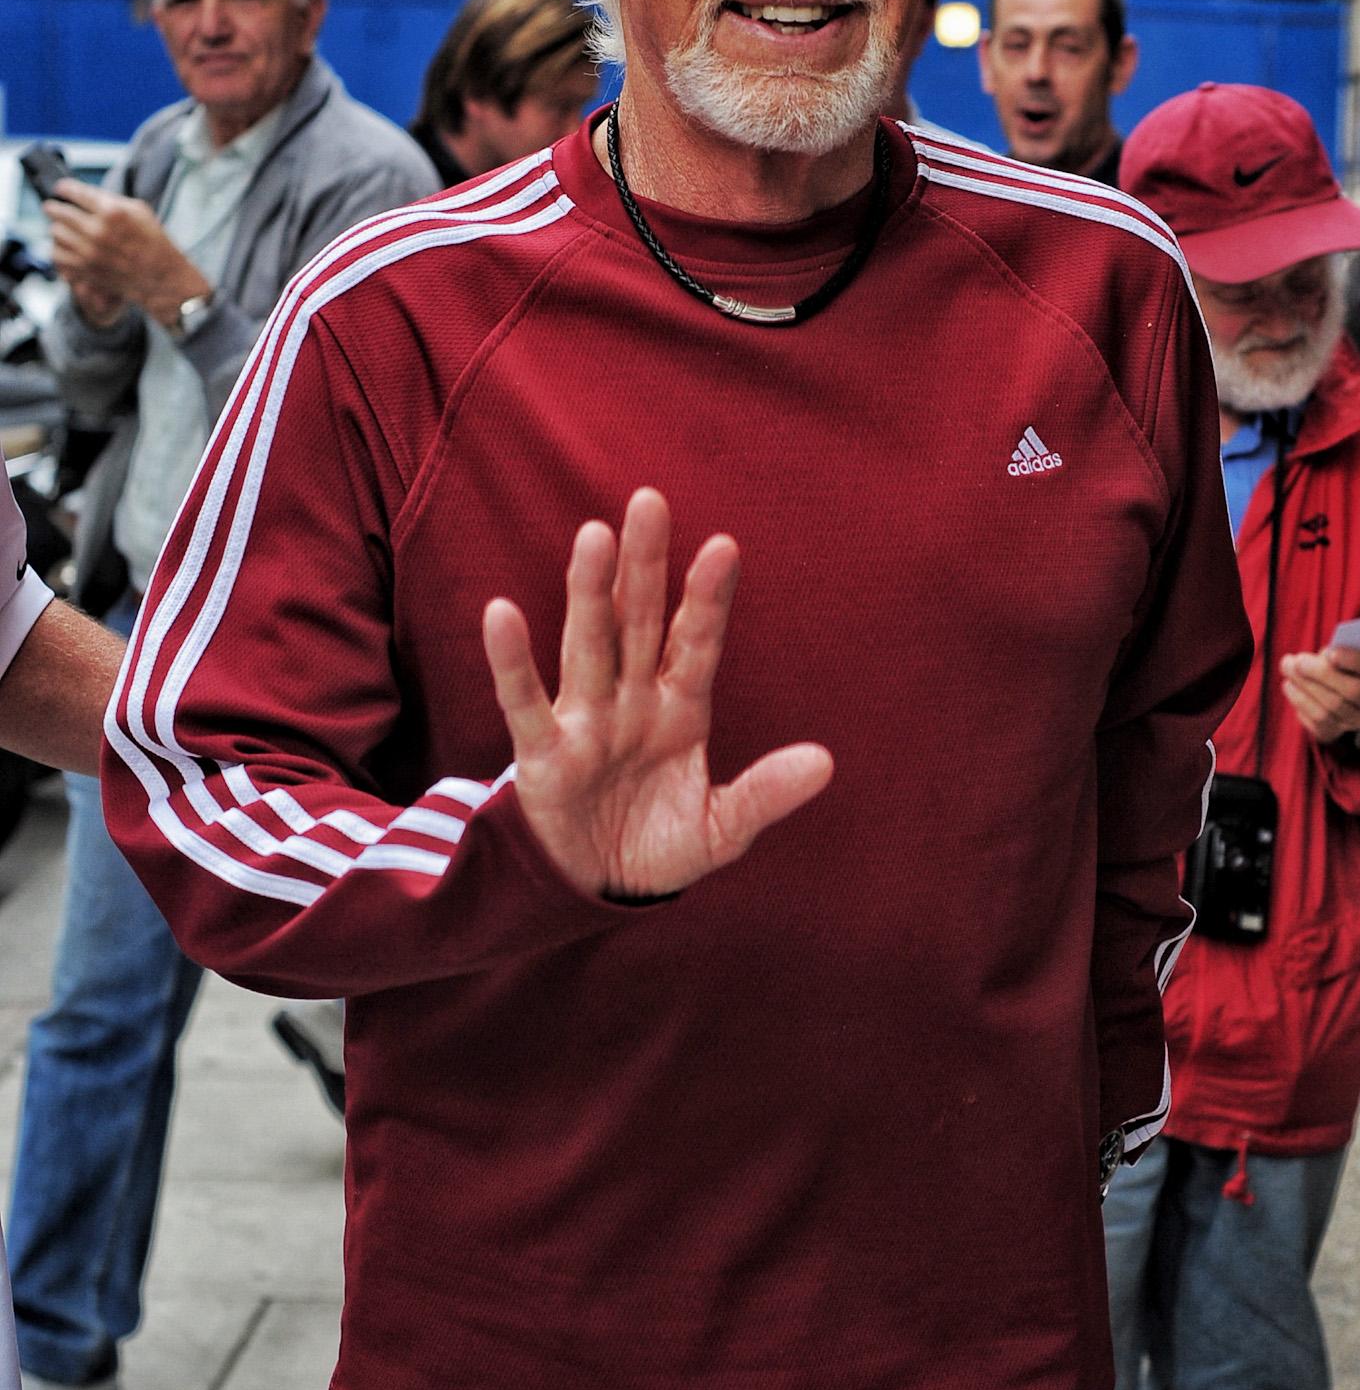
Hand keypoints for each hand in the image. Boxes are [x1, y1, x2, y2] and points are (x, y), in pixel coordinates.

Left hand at [46, 181, 209, 330]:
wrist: (163, 277)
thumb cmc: (154, 242)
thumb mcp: (140, 210)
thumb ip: (111, 199)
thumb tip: (84, 194)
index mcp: (112, 212)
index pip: (74, 192)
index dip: (64, 188)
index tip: (61, 189)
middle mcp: (98, 231)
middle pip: (59, 212)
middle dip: (54, 207)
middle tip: (53, 207)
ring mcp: (90, 252)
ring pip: (55, 232)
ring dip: (58, 228)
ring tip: (63, 228)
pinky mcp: (86, 270)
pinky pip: (57, 255)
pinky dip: (59, 249)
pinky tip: (66, 247)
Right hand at [481, 488, 833, 901]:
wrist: (596, 888)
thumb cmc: (660, 845)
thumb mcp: (722, 829)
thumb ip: (765, 794)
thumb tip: (826, 761)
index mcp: (682, 710)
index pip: (698, 643)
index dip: (709, 598)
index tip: (724, 546)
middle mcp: (634, 700)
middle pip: (641, 621)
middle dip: (647, 565)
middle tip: (651, 500)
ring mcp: (587, 721)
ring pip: (589, 644)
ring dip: (590, 592)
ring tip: (594, 534)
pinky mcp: (543, 754)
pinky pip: (525, 702)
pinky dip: (512, 660)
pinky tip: (503, 611)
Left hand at [1279, 645, 1359, 745]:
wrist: (1344, 690)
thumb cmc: (1346, 664)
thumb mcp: (1350, 652)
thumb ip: (1338, 653)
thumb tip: (1320, 658)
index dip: (1351, 660)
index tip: (1330, 652)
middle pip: (1352, 692)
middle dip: (1322, 674)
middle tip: (1298, 660)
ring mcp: (1359, 722)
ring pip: (1332, 709)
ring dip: (1306, 687)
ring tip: (1288, 668)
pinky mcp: (1338, 733)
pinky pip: (1319, 723)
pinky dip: (1302, 704)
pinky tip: (1291, 687)